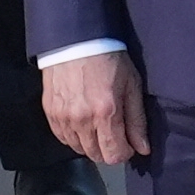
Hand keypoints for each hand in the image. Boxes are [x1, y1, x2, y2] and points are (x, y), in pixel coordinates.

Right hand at [47, 47, 150, 169]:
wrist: (77, 39)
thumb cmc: (107, 57)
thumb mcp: (131, 85)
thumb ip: (137, 120)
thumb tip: (143, 148)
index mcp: (106, 113)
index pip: (114, 155)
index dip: (124, 152)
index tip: (127, 143)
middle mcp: (82, 119)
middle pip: (96, 155)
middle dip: (108, 148)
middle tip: (114, 132)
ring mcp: (63, 117)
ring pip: (78, 149)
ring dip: (90, 143)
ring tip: (97, 124)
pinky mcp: (51, 112)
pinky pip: (62, 138)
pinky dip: (73, 135)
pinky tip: (82, 121)